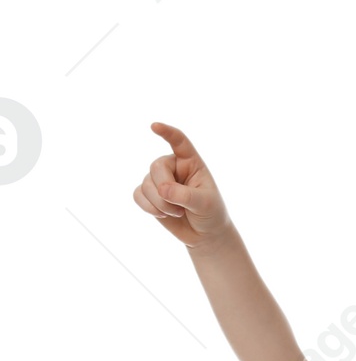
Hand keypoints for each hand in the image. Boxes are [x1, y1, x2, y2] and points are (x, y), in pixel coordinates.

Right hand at [132, 122, 232, 248]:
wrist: (205, 234)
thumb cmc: (211, 214)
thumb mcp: (205, 204)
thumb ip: (185, 195)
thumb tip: (163, 190)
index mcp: (190, 162)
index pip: (179, 141)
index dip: (167, 132)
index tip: (154, 126)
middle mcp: (172, 167)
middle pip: (156, 167)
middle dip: (165, 190)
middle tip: (181, 208)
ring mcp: (159, 180)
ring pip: (146, 184)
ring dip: (160, 204)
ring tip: (178, 213)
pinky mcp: (150, 195)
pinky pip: (138, 195)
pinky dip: (148, 207)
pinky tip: (161, 214)